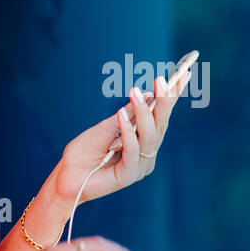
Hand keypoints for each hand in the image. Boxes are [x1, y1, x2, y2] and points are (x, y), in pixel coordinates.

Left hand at [52, 67, 191, 205]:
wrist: (65, 177)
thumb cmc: (85, 152)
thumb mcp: (106, 127)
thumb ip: (126, 115)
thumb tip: (145, 96)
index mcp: (144, 142)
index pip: (161, 117)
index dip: (172, 98)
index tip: (184, 74)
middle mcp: (147, 155)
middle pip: (160, 126)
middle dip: (163, 102)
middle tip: (161, 81)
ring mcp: (140, 167)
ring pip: (149, 137)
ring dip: (144, 113)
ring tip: (135, 93)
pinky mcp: (128, 176)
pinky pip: (133, 151)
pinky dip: (128, 131)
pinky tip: (121, 115)